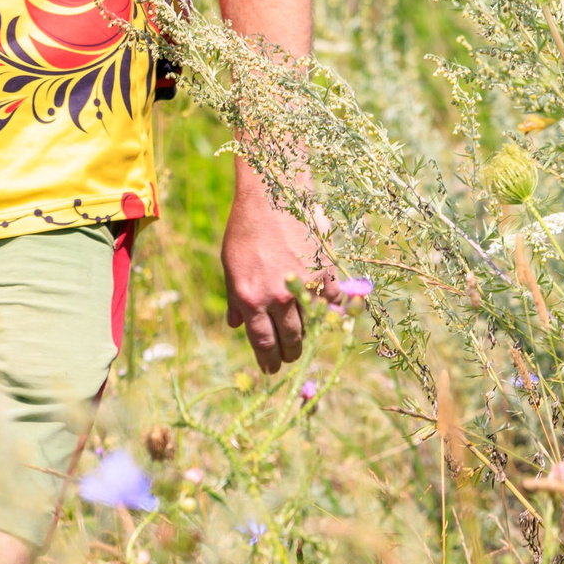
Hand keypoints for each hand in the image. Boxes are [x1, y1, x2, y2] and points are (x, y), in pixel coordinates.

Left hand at [220, 167, 330, 373]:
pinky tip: (329, 316)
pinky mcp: (325, 271)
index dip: (268, 360)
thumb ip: (234, 298)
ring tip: (306, 339)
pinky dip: (332, 313)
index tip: (270, 369)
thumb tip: (236, 325)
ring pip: (313, 326)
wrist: (272, 193)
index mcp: (250, 298)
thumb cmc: (245, 228)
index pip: (263, 343)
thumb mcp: (230, 264)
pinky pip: (333, 303)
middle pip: (290, 341)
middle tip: (289, 358)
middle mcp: (277, 297)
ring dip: (310, 337)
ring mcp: (304, 285)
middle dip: (289, 354)